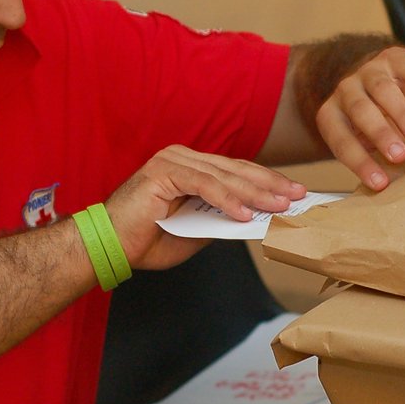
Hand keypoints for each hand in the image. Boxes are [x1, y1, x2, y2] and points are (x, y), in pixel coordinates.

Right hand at [104, 146, 306, 270]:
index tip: (294, 193)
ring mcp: (172, 161)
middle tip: (298, 196)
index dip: (266, 182)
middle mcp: (182, 157)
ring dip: (255, 193)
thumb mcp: (194, 232)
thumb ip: (220, 221)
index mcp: (190, 166)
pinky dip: (227, 200)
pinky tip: (245, 215)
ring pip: (224, 176)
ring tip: (279, 206)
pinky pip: (203, 185)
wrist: (106, 246)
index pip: (236, 171)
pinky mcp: (163, 172)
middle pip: (236, 169)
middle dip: (269, 184)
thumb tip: (255, 220)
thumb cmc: (144, 241)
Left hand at [315, 45, 404, 190]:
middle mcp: (346, 89)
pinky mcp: (394, 58)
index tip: (380, 183)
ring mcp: (369, 71)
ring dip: (402, 114)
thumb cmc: (369, 120)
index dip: (360, 162)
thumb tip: (388, 184)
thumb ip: (372, 156)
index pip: (342, 141)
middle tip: (399, 156)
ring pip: (383, 90)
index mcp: (331, 114)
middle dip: (380, 134)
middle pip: (360, 111)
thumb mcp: (363, 140)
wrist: (373, 78)